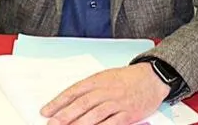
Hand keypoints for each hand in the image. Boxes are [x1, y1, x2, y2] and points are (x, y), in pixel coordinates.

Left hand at [40, 63, 168, 124]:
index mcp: (97, 80)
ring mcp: (117, 102)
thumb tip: (69, 103)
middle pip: (82, 104)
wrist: (152, 78)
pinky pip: (113, 123)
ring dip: (79, 124)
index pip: (74, 91)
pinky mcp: (128, 113)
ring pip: (95, 114)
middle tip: (52, 123)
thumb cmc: (126, 79)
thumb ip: (88, 90)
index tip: (45, 111)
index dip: (58, 102)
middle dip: (65, 115)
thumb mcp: (105, 77)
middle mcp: (106, 90)